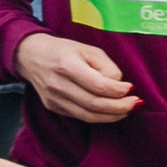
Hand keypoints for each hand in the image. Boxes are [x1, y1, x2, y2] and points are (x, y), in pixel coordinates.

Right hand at [15, 32, 140, 121]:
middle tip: (136, 103)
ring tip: (127, 110)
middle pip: (95, 104)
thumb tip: (120, 87)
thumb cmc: (63, 50)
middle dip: (120, 107)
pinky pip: (81, 117)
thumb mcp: (88, 50)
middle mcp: (57, 85)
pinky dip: (100, 117)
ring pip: (89, 116)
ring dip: (113, 116)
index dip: (118, 90)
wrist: (30, 56)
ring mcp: (53, 98)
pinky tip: (111, 111)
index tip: (131, 88)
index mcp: (66, 65)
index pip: (98, 86)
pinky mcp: (53, 107)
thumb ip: (107, 67)